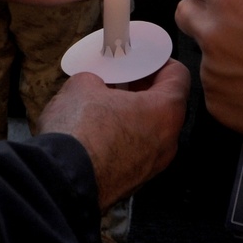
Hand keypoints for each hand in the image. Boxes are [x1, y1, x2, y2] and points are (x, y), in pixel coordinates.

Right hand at [38, 59, 190, 210]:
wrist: (63, 182)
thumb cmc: (80, 133)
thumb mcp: (83, 85)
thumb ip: (97, 78)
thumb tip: (93, 84)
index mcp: (166, 111)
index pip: (179, 76)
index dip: (160, 62)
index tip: (143, 60)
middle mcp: (168, 141)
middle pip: (166, 105)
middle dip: (144, 90)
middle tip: (122, 80)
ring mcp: (153, 165)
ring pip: (151, 131)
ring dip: (133, 116)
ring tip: (106, 107)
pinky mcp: (135, 182)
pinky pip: (137, 152)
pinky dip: (124, 139)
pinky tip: (98, 133)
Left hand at [174, 0, 242, 142]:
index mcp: (230, 0)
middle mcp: (212, 33)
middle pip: (184, 12)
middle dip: (202, 12)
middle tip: (229, 21)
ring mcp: (211, 71)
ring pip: (205, 53)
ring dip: (224, 53)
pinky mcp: (215, 102)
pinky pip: (216, 86)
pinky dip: (233, 85)